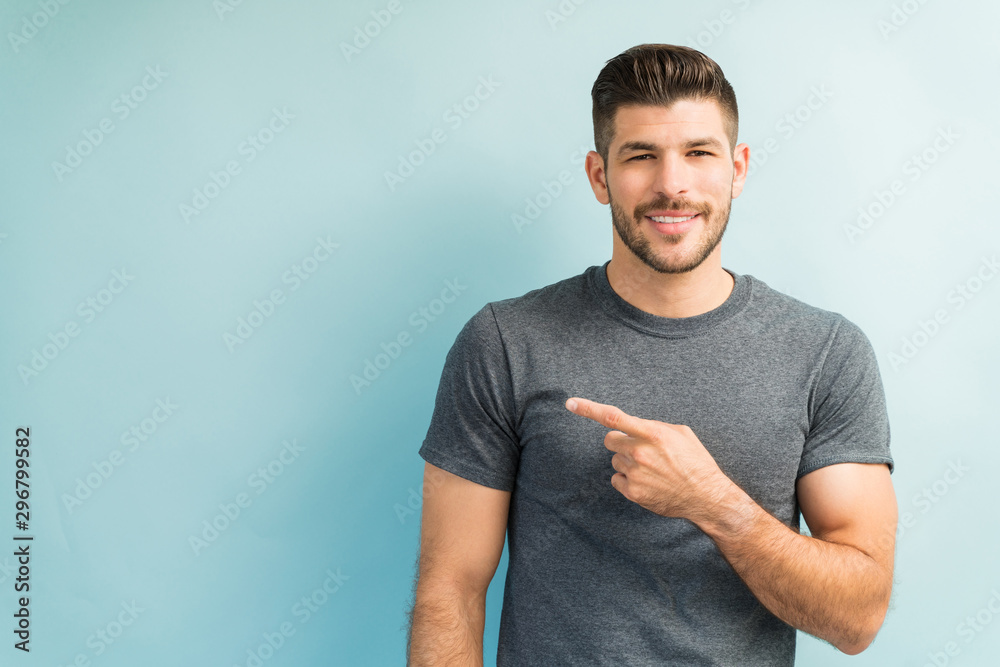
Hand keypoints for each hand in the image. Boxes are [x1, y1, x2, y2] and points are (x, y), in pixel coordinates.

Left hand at [565, 397, 731, 521]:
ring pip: (616, 460)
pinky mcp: (633, 492)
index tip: (571, 403)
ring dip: (628, 462)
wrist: (706, 496)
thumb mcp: (680, 434)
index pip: (613, 417)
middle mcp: (640, 452)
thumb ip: (654, 426)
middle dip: (620, 441)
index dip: (588, 409)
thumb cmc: (695, 461)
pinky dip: (627, 480)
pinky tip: (646, 481)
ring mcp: (635, 474)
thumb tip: (635, 425)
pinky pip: (617, 479)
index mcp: (652, 434)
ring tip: (651, 469)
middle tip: (639, 449)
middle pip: (610, 440)